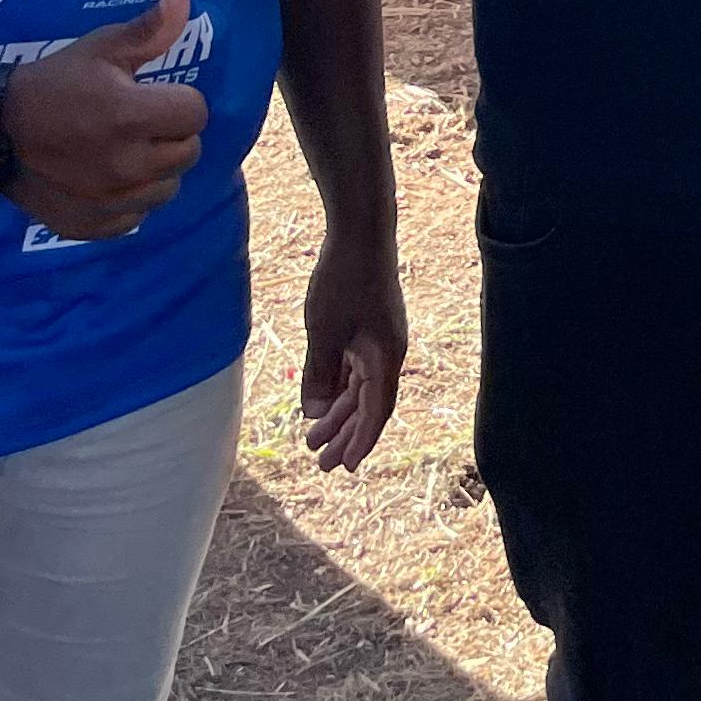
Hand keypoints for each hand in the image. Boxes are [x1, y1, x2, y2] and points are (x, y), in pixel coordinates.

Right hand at [2, 0, 211, 238]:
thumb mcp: (101, 48)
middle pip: (188, 152)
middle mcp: (127, 165)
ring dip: (155, 170)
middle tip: (138, 123)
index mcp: (131, 116)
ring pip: (168, 188)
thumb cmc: (54, 83)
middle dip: (170, 134)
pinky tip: (108, 179)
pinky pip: (137, 216)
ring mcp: (110, 201)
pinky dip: (130, 201)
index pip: (196, 112)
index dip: (178, 100)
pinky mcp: (94, 225)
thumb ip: (150, 28)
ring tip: (125, 150)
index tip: (151, 95)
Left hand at [299, 225, 408, 469]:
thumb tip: (315, 413)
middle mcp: (388, 353)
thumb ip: (321, 375)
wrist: (362, 232)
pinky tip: (321, 400)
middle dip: (345, 434)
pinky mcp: (368, 325)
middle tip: (321, 464)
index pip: (376, 412)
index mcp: (386, 358)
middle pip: (368, 404)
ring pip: (359, 387)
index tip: (346, 467)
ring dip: (338, 413)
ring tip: (313, 438)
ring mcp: (379, 338)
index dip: (361, 441)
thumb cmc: (345, 282)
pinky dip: (339, 387)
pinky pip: (355, 368)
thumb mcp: (325, 334)